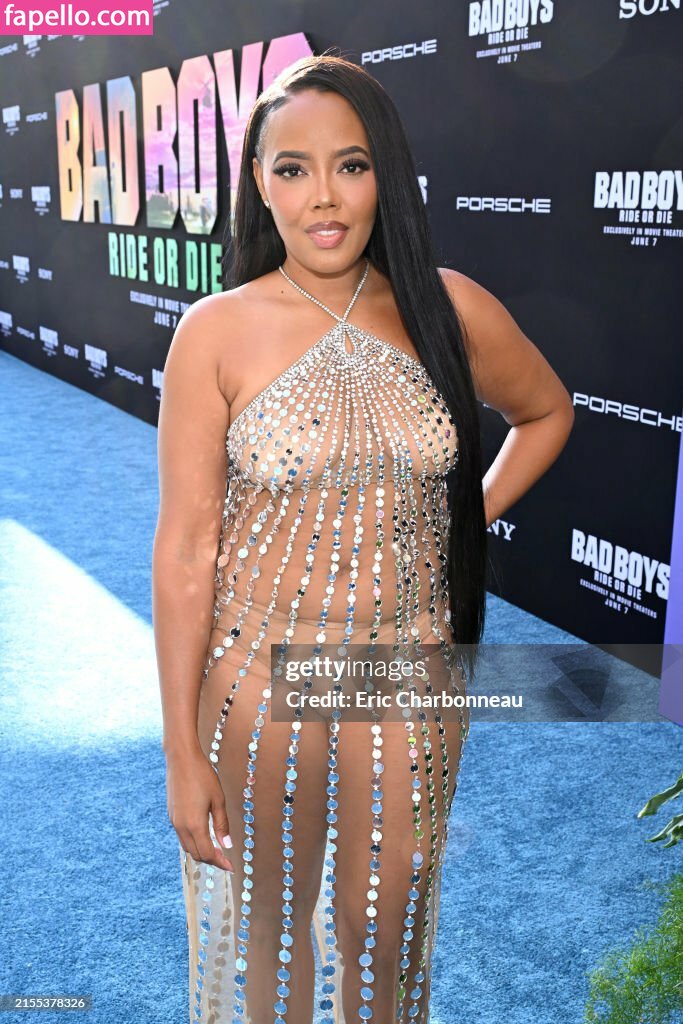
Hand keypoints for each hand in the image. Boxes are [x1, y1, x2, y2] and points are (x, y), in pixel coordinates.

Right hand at [165, 745, 233, 871]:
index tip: (231, 867)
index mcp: (195, 825)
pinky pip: (182, 836)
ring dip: (201, 852)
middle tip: (226, 860)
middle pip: (196, 854)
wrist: (181, 759)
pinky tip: (203, 836)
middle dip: (211, 860)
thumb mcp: (218, 800)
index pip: (208, 853)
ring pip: (187, 847)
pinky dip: (193, 842)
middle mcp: (181, 827)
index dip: (220, 862)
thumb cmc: (203, 776)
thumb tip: (227, 845)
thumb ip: (221, 824)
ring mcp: (174, 821)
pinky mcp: (171, 815)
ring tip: (216, 850)